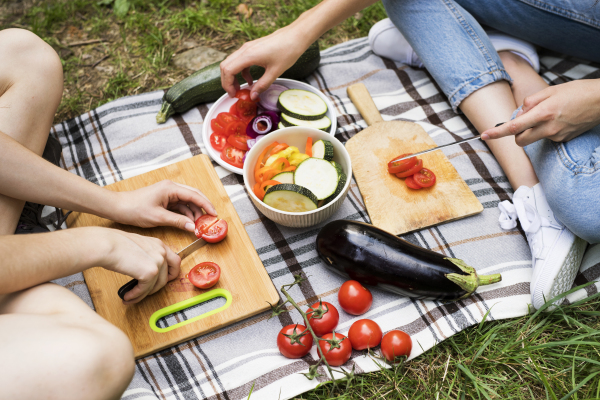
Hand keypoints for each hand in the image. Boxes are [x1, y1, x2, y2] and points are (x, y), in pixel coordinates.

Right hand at [101, 230, 180, 303]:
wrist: (105, 245)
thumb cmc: (113, 244)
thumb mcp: (136, 247)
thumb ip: (145, 256)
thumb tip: (143, 270)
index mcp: (158, 244)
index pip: (174, 261)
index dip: (170, 273)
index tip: (162, 281)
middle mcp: (161, 252)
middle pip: (169, 275)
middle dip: (158, 286)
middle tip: (147, 292)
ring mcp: (158, 262)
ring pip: (156, 286)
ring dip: (144, 294)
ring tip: (132, 297)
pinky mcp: (150, 272)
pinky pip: (145, 290)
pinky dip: (136, 295)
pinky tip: (128, 296)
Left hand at [110, 180, 216, 232]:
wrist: (118, 207)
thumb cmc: (135, 209)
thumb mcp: (158, 217)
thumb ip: (178, 221)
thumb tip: (193, 227)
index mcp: (171, 188)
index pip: (194, 195)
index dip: (206, 205)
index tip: (214, 215)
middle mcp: (171, 188)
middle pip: (194, 196)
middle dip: (203, 208)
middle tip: (211, 220)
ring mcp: (168, 193)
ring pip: (188, 202)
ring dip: (194, 212)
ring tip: (200, 225)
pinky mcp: (165, 200)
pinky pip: (180, 205)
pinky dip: (186, 214)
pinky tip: (189, 223)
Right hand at [220, 26, 307, 100]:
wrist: (296, 36)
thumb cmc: (287, 51)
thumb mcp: (275, 72)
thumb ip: (262, 85)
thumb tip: (253, 96)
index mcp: (248, 55)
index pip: (228, 71)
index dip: (227, 84)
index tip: (233, 95)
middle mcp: (245, 50)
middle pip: (225, 66)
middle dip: (227, 81)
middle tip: (234, 93)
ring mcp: (248, 47)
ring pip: (232, 63)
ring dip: (234, 76)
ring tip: (242, 88)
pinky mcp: (252, 48)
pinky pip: (240, 60)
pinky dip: (241, 71)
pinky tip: (251, 80)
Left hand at [481, 80, 599, 146]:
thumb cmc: (576, 91)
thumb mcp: (550, 91)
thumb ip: (530, 102)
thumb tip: (519, 113)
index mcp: (543, 113)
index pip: (514, 127)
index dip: (497, 133)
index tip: (484, 136)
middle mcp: (549, 128)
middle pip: (520, 140)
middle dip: (516, 134)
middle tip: (524, 121)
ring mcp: (557, 136)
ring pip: (534, 139)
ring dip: (533, 131)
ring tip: (548, 116)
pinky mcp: (564, 140)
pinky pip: (548, 138)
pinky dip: (547, 131)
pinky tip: (560, 120)